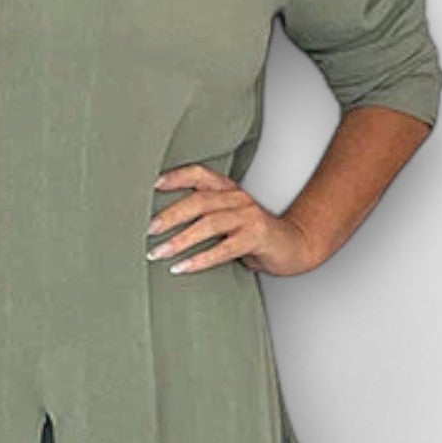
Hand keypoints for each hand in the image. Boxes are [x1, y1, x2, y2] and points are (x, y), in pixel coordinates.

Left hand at [146, 164, 326, 276]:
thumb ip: (205, 216)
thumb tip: (162, 226)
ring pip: (208, 224)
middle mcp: (238, 199)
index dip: (176, 177)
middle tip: (147, 230)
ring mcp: (248, 217)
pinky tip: (182, 268)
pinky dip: (200, 259)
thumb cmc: (254, 236)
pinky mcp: (256, 237)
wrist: (294, 246)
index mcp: (229, 190)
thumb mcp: (229, 220)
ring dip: (179, 240)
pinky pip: (223, 249)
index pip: (200, 174)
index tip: (152, 185)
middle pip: (198, 201)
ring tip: (159, 253)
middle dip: (169, 215)